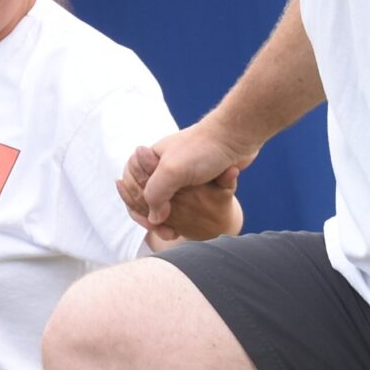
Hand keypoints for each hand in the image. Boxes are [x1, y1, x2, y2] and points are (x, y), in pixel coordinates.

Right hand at [120, 124, 250, 238]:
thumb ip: (156, 193)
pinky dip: (187, 211)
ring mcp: (182, 170)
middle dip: (154, 217)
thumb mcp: (172, 171)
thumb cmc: (203, 150)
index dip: (137, 207)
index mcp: (151, 159)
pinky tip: (192, 221)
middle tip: (170, 233)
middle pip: (148, 195)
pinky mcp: (200, 176)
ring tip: (177, 233)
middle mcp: (164, 165)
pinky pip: (188, 198)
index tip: (152, 224)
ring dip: (171, 218)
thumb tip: (154, 219)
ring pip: (168, 199)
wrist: (237, 136)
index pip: (131, 185)